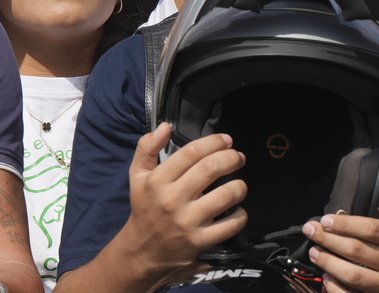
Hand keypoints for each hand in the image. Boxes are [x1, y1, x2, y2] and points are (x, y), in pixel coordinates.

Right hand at [119, 123, 247, 282]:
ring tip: (240, 184)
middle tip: (238, 157)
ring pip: (225, 195)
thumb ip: (146, 147)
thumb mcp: (137, 175)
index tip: (226, 140)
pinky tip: (237, 210)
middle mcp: (172, 199)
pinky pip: (230, 225)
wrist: (142, 251)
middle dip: (231, 158)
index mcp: (157, 180)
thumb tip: (166, 126)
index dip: (213, 142)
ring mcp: (187, 222)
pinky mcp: (199, 241)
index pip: (191, 152)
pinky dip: (240, 215)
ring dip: (239, 185)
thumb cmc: (144, 208)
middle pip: (211, 169)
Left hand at [302, 178, 378, 292]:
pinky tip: (326, 276)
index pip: (372, 229)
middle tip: (312, 230)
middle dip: (329, 240)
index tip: (326, 219)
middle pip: (357, 251)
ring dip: (329, 262)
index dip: (346, 223)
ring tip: (314, 251)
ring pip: (354, 275)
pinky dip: (337, 288)